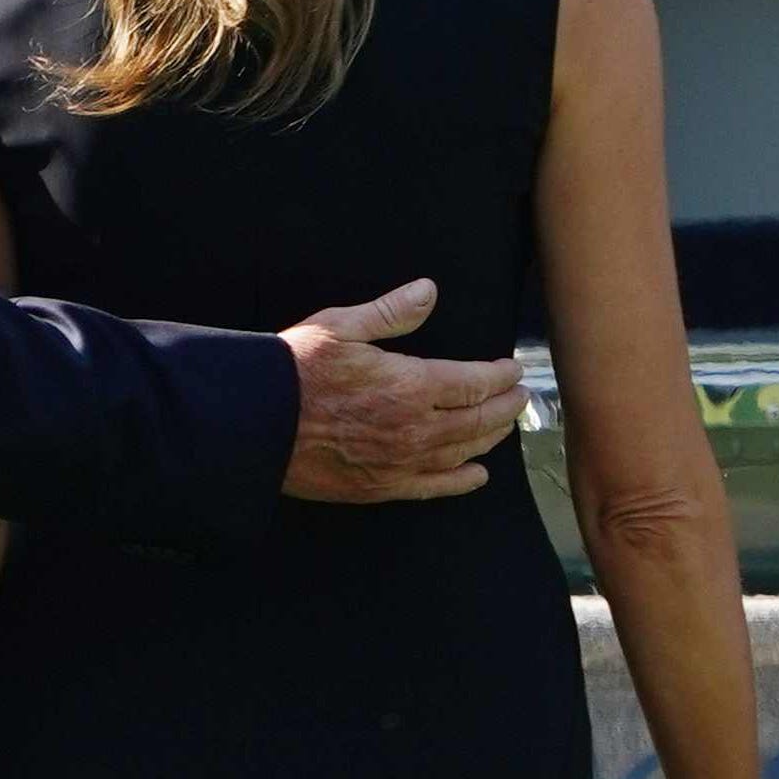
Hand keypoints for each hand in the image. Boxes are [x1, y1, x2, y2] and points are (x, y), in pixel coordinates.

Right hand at [276, 282, 525, 504]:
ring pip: (463, 452)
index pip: (475, 382)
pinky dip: (461, 481)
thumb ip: (391, 312)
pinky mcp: (382, 487)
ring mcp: (402, 462)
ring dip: (491, 438)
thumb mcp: (341, 326)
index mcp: (411, 385)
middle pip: (479, 420)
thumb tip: (428, 292)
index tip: (512, 369)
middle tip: (520, 396)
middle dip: (506, 406)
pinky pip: (435, 487)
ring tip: (505, 426)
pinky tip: (477, 475)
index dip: (500, 376)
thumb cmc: (296, 371)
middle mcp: (416, 428)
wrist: (257, 425)